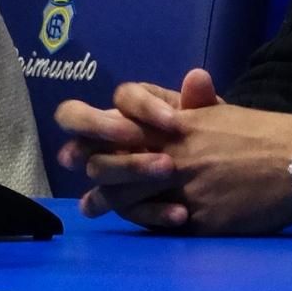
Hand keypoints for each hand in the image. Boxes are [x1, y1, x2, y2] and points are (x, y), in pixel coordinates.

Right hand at [55, 68, 220, 228]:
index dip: (141, 106)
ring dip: (128, 168)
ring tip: (168, 170)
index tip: (173, 121)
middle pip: (75, 118)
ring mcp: (107, 169)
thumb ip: (201, 99)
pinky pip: (122, 208)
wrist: (216, 174)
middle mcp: (108, 134)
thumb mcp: (208, 118)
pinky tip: (179, 214)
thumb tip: (197, 77)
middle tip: (135, 138)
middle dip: (99, 125)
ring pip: (95, 167)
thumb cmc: (204, 136)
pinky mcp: (119, 203)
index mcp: (132, 107)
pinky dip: (151, 212)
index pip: (123, 95)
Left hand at [55, 69, 291, 234]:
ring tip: (92, 207)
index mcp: (181, 123)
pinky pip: (164, 223)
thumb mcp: (225, 113)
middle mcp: (177, 152)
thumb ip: (198, 103)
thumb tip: (190, 79)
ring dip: (109, 202)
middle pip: (116, 163)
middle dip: (95, 173)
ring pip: (131, 197)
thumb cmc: (263, 134)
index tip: (84, 142)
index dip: (97, 131)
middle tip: (84, 179)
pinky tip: (140, 222)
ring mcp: (187, 186)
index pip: (124, 121)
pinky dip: (149, 222)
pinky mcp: (201, 217)